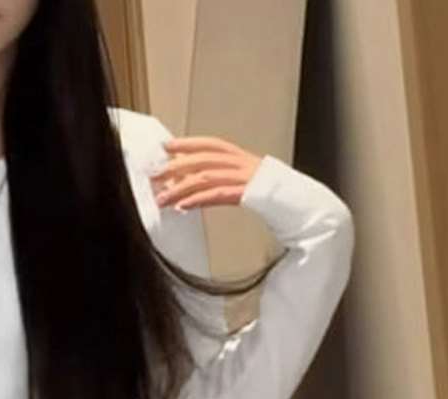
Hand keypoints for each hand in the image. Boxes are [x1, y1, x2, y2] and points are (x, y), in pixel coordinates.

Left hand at [148, 135, 262, 210]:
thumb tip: (186, 184)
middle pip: (202, 159)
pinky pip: (216, 194)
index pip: (209, 144)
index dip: (187, 143)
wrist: (292, 200)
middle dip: (176, 167)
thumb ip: (215, 178)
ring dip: (180, 188)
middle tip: (155, 175)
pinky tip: (183, 206)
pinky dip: (196, 200)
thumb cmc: (264, 192)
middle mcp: (240, 162)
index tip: (167, 146)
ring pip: (205, 177)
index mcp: (238, 156)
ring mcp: (242, 177)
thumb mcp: (238, 179)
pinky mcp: (244, 193)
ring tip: (162, 198)